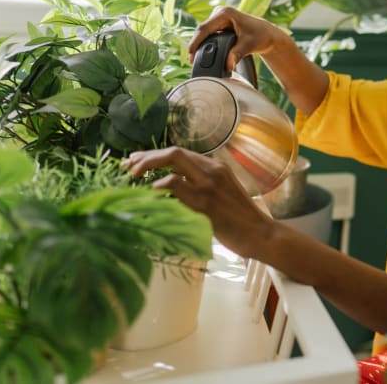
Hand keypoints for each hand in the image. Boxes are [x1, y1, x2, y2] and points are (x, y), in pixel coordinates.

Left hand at [121, 146, 271, 259]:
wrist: (259, 233)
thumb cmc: (238, 219)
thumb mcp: (220, 194)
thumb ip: (199, 186)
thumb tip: (168, 187)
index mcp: (215, 167)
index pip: (179, 153)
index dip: (153, 156)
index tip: (135, 162)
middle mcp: (212, 170)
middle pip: (173, 152)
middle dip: (146, 157)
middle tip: (127, 168)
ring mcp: (209, 185)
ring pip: (173, 161)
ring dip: (148, 167)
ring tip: (133, 178)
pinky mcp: (206, 202)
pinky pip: (176, 185)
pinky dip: (159, 186)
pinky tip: (151, 194)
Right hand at [189, 6, 284, 73]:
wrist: (267, 34)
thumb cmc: (261, 36)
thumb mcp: (249, 45)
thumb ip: (237, 54)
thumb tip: (228, 65)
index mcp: (225, 13)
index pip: (204, 28)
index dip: (196, 42)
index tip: (191, 54)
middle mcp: (219, 13)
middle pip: (202, 31)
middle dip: (196, 46)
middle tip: (192, 62)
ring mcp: (218, 18)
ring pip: (203, 33)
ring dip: (199, 46)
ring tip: (195, 61)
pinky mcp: (218, 25)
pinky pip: (208, 35)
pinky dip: (205, 45)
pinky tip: (202, 55)